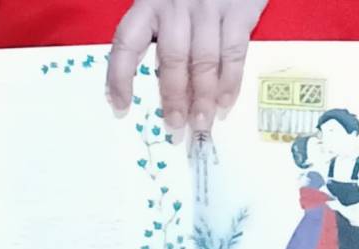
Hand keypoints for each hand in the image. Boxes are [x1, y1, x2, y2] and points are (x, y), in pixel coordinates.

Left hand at [107, 0, 269, 131]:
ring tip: (201, 123)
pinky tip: (224, 102)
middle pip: (171, 59)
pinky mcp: (238, 11)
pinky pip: (232, 54)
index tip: (120, 106)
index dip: (120, 76)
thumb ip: (161, 32)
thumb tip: (163, 84)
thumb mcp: (169, 1)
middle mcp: (175, 4)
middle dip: (172, 98)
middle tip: (175, 126)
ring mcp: (208, 7)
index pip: (127, 42)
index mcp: (150, 2)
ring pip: (202, 62)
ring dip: (202, 98)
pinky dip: (229, 83)